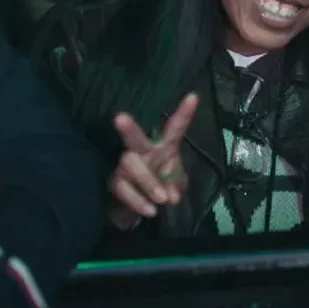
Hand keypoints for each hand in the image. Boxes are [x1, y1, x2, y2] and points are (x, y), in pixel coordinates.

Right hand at [108, 93, 197, 228]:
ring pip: (130, 165)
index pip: (174, 129)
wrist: (138, 208)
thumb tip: (170, 196)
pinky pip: (123, 188)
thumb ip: (176, 186)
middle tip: (119, 118)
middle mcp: (141, 151)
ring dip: (148, 183)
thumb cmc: (159, 187)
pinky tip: (150, 210)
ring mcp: (125, 166)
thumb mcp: (174, 185)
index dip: (184, 114)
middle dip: (128, 128)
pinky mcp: (114, 183)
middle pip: (134, 138)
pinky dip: (138, 200)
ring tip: (162, 199)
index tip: (194, 96)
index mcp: (162, 147)